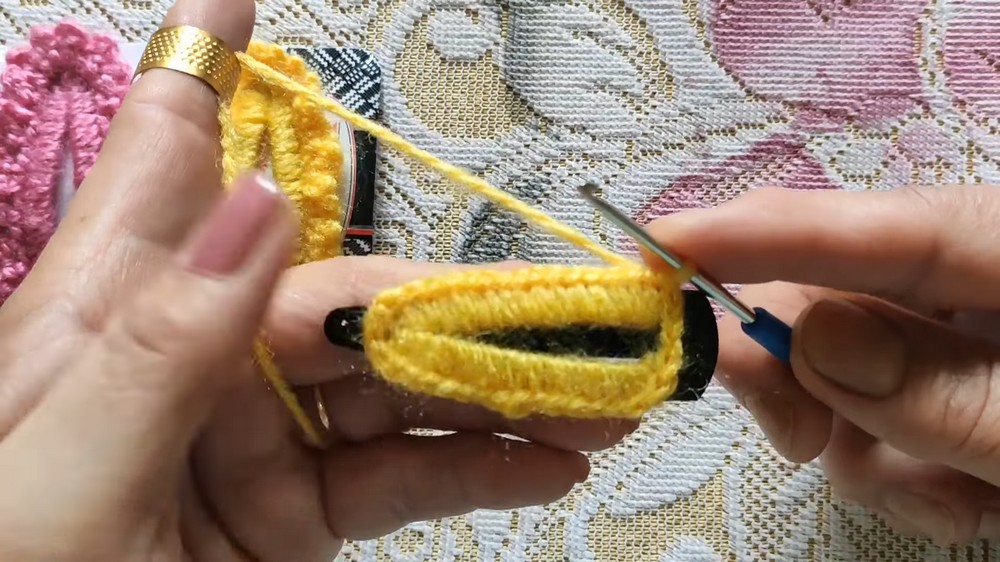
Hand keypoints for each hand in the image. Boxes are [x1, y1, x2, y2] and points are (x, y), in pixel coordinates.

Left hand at [0, 1, 632, 559]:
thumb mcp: (64, 475)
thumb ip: (164, 344)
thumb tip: (261, 202)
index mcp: (116, 314)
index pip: (170, 157)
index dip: (209, 65)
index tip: (238, 0)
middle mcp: (202, 355)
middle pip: (352, 292)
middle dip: (469, 296)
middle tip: (578, 305)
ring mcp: (259, 435)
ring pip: (399, 384)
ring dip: (503, 390)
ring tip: (600, 399)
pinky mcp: (296, 512)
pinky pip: (400, 477)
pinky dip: (478, 471)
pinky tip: (545, 462)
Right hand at [645, 186, 999, 544]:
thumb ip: (946, 394)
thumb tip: (811, 339)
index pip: (879, 230)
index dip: (765, 232)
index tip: (659, 244)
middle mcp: (972, 282)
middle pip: (834, 294)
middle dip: (798, 369)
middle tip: (796, 439)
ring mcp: (956, 335)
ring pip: (838, 367)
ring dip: (865, 446)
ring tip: (955, 501)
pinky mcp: (942, 381)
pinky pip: (873, 412)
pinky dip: (894, 467)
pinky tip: (964, 499)